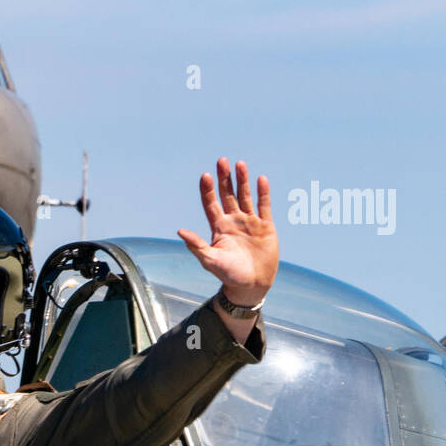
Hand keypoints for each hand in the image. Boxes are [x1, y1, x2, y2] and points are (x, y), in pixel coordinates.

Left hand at [178, 158, 278, 305]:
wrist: (251, 285)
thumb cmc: (228, 275)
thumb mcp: (210, 260)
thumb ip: (196, 245)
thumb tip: (180, 230)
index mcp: (218, 228)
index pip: (211, 204)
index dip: (208, 190)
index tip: (205, 176)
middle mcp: (233, 221)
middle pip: (227, 195)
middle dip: (224, 178)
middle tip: (222, 161)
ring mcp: (249, 222)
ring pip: (245, 196)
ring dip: (242, 180)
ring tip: (239, 164)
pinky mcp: (265, 226)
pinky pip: (264, 205)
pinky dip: (262, 193)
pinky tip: (260, 179)